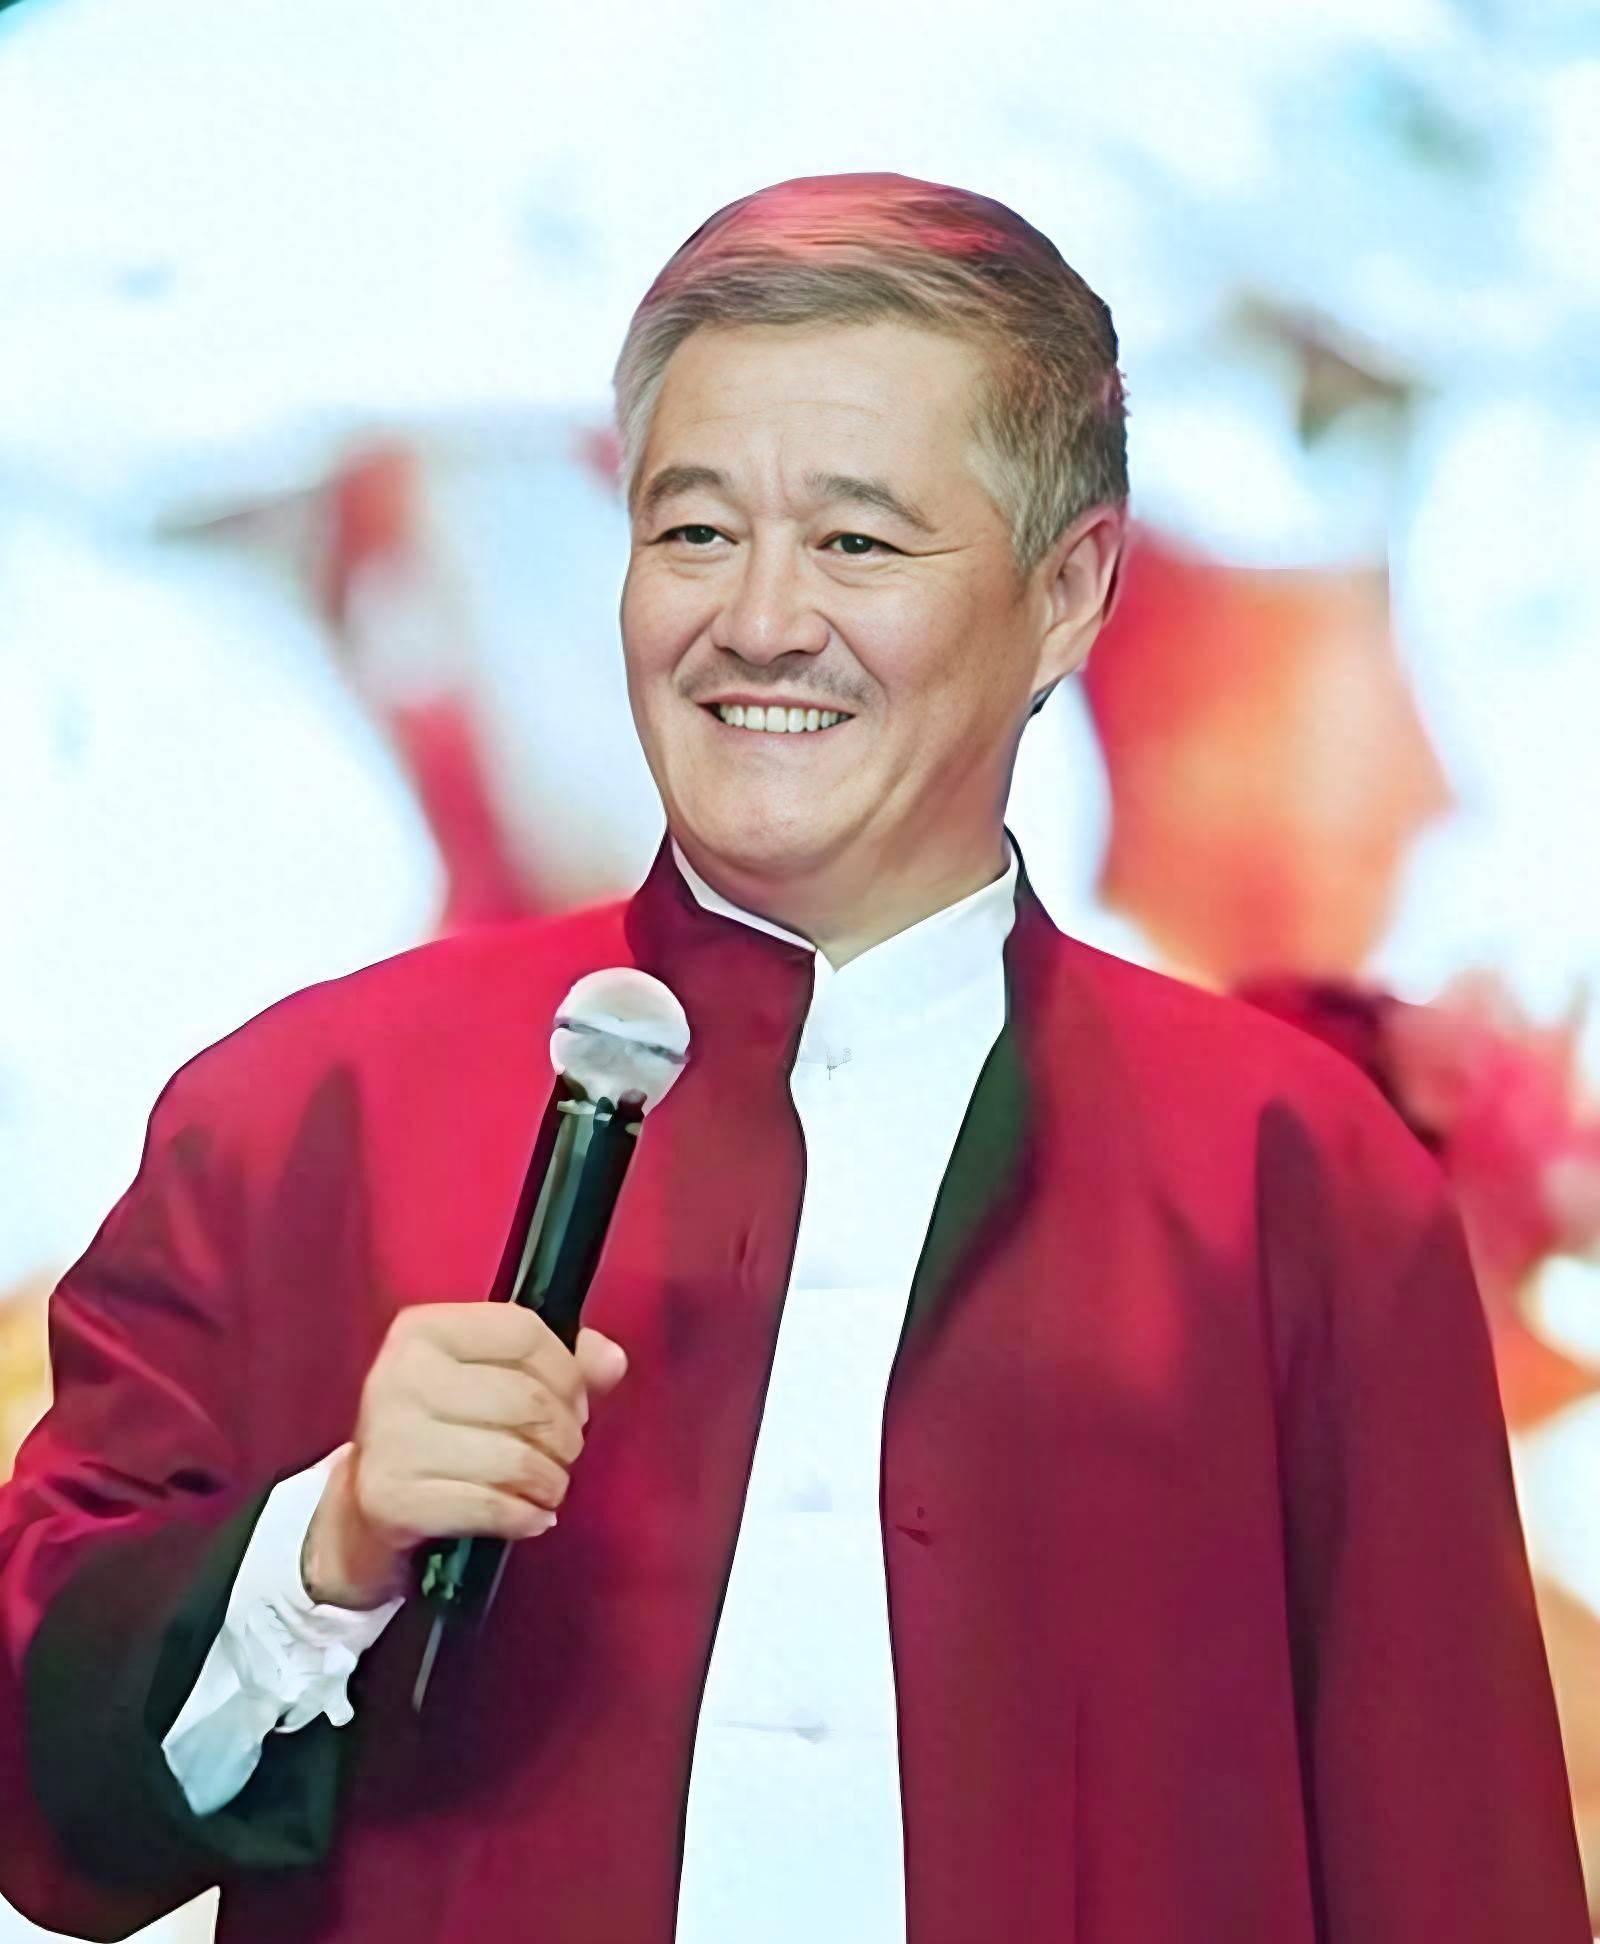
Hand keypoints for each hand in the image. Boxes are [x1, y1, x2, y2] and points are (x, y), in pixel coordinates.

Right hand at [301, 1306, 627, 1608]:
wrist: (368, 1504)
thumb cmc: (445, 1430)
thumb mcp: (495, 1380)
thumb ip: (562, 1363)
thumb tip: (611, 1360)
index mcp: (424, 1330)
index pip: (523, 1331)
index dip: (568, 1372)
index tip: (575, 1402)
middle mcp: (399, 1375)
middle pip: (526, 1399)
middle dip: (564, 1435)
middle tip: (563, 1452)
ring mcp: (388, 1438)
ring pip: (514, 1457)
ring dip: (549, 1481)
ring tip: (548, 1487)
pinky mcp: (390, 1497)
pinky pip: (489, 1506)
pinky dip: (524, 1516)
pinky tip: (529, 1516)